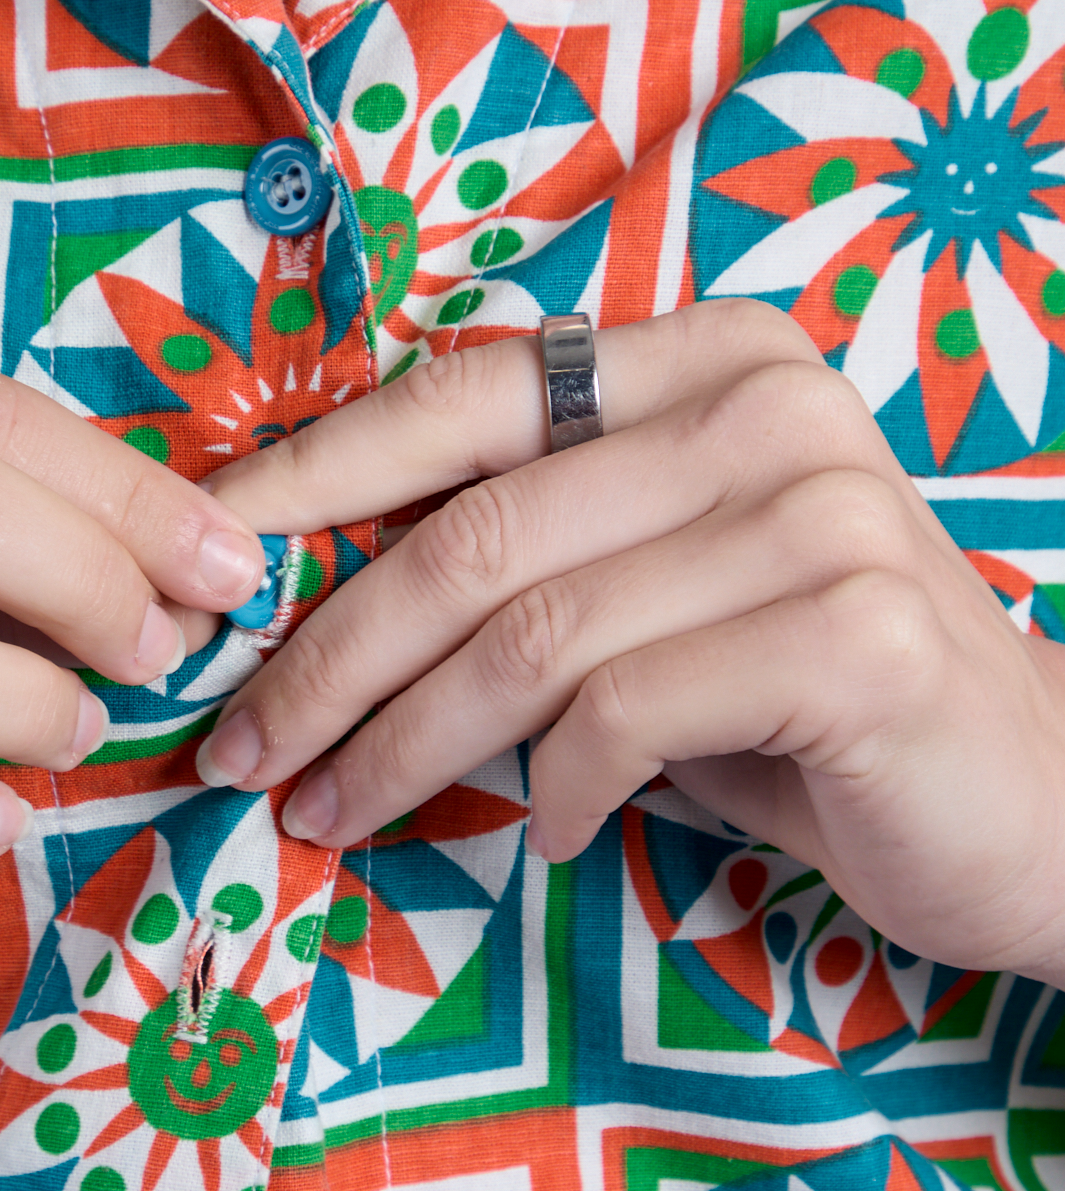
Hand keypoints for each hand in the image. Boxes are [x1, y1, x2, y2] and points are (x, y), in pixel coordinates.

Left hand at [193, 301, 1064, 983]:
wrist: (1035, 803)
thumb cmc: (811, 703)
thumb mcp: (659, 598)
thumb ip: (532, 558)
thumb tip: (300, 590)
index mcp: (710, 358)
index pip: (463, 397)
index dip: (312, 477)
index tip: (208, 567)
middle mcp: (768, 404)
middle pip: (473, 535)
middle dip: (324, 657)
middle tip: (239, 749)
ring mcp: (821, 511)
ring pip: (527, 636)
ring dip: (402, 746)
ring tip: (335, 813)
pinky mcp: (856, 636)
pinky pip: (623, 717)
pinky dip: (556, 791)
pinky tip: (554, 832)